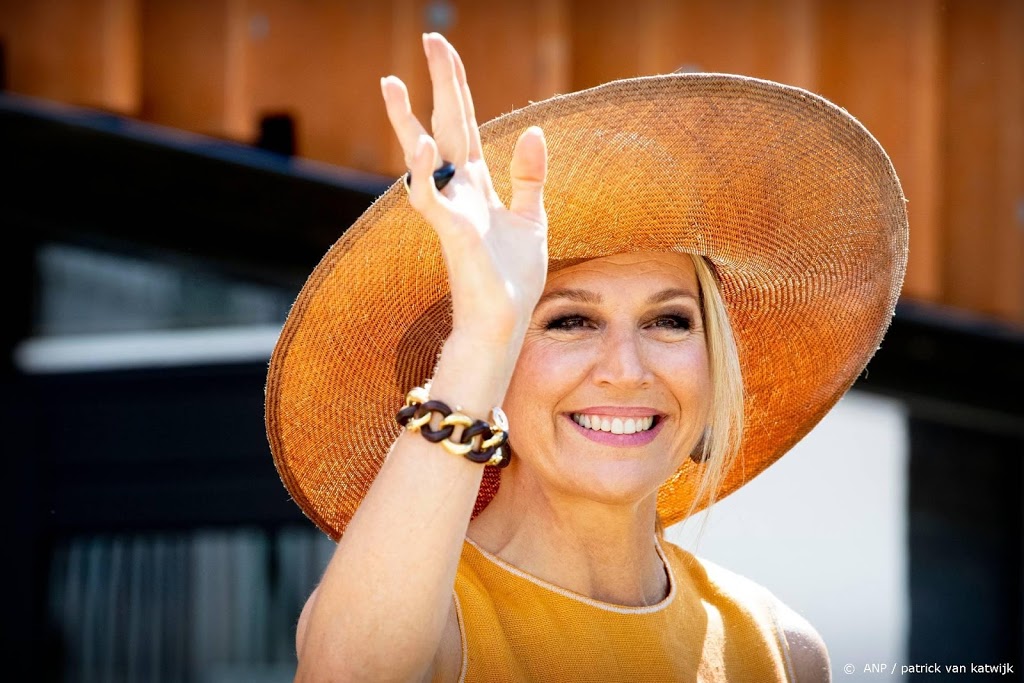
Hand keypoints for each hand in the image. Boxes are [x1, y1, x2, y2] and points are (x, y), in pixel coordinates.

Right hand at [381, 33, 547, 344]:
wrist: (504, 320)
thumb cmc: (512, 277)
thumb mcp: (531, 218)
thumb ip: (529, 176)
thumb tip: (533, 129)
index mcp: (477, 183)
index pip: (465, 123)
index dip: (456, 86)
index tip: (443, 49)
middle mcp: (459, 189)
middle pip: (447, 124)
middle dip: (440, 83)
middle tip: (430, 38)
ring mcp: (451, 209)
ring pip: (422, 156)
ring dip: (406, 119)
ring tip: (391, 83)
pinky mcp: (451, 232)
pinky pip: (429, 197)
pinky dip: (422, 170)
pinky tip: (420, 142)